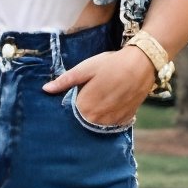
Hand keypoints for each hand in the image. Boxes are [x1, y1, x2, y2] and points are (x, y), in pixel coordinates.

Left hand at [41, 46, 155, 126]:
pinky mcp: (125, 119)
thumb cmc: (111, 64)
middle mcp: (98, 119)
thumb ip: (65, 81)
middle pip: (83, 121)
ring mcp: (112, 121)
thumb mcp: (85, 69)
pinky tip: (112, 104)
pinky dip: (109, 117)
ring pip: (97, 124)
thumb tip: (45, 89)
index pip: (69, 115)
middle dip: (82, 112)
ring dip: (96, 116)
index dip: (70, 106)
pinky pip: (112, 124)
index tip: (73, 97)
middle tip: (89, 96)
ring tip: (101, 99)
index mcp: (85, 107)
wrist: (142, 64)